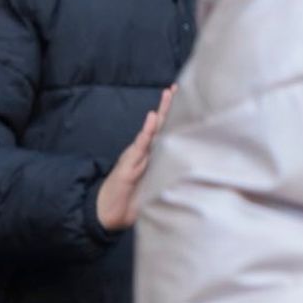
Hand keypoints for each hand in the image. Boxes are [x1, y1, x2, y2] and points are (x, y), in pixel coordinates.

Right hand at [94, 86, 174, 233]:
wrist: (109, 214)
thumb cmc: (133, 202)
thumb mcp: (155, 190)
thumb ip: (168, 180)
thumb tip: (194, 179)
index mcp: (152, 158)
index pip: (166, 134)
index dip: (175, 118)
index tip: (186, 100)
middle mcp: (144, 154)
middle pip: (159, 126)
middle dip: (168, 106)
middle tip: (176, 87)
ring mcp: (135, 158)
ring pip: (151, 132)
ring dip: (159, 114)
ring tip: (167, 96)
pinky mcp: (127, 167)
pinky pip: (138, 148)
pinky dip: (145, 133)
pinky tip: (151, 119)